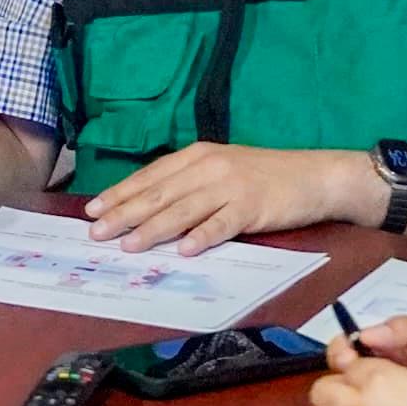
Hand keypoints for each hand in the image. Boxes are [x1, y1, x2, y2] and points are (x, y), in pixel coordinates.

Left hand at [83, 145, 366, 253]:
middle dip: (124, 214)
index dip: (120, 194)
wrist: (314, 176)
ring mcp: (231, 186)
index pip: (150, 177)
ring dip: (154, 228)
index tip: (92, 211)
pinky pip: (222, 224)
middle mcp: (209, 167)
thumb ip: (187, 184)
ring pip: (183, 210)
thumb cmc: (264, 176)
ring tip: (129, 245)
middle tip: (97, 233)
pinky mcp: (252, 207)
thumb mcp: (221, 169)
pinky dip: (202, 236)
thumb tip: (145, 206)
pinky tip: (184, 249)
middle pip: (159, 193)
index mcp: (197, 155)